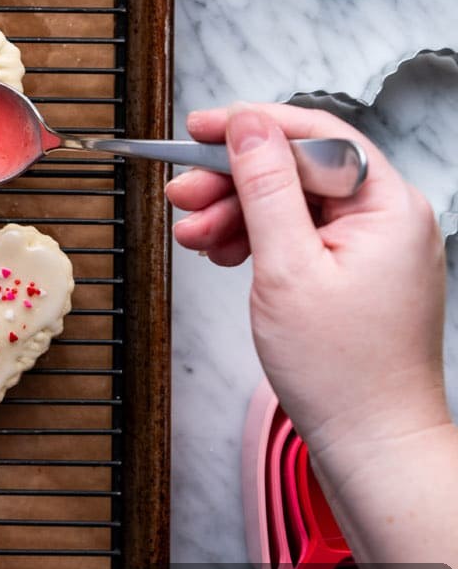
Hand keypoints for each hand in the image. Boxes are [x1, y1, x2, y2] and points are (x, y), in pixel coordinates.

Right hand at [166, 103, 447, 454]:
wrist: (371, 442)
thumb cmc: (341, 370)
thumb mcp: (287, 268)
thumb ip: (265, 188)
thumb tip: (246, 126)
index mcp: (388, 206)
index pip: (315, 137)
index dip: (253, 127)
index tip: (199, 129)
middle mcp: (387, 218)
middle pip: (298, 170)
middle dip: (233, 180)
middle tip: (181, 195)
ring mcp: (371, 247)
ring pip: (290, 204)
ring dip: (235, 213)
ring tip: (192, 236)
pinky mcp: (352, 272)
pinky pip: (296, 235)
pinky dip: (254, 239)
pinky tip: (222, 253)